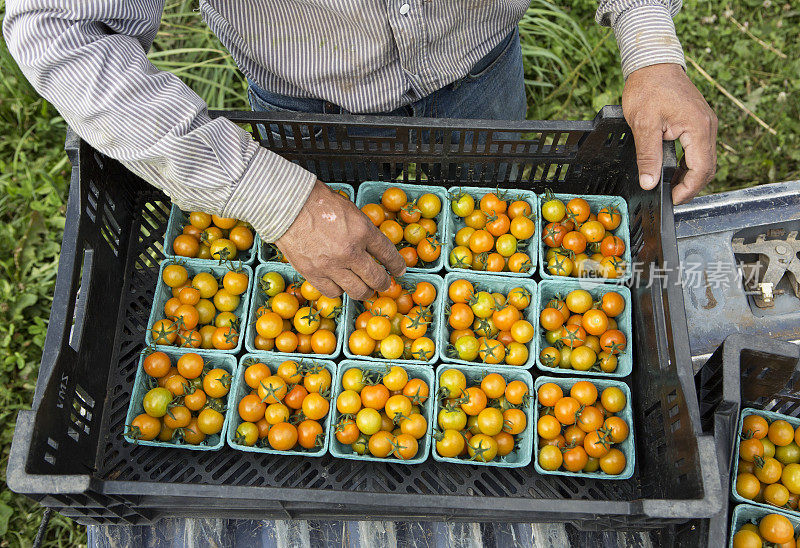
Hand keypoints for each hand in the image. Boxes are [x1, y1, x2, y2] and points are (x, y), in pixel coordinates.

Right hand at [275, 181, 405, 299]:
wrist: (287, 205)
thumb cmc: (317, 201)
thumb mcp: (350, 209)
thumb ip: (362, 229)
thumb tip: (372, 246)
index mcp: (363, 231)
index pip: (387, 254)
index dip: (397, 265)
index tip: (400, 271)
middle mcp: (350, 251)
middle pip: (376, 278)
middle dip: (384, 284)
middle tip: (384, 284)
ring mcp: (331, 265)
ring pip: (357, 291)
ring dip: (364, 292)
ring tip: (364, 290)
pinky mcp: (313, 273)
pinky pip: (332, 292)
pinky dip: (339, 290)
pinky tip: (339, 285)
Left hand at [622, 63, 716, 203]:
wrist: (653, 63)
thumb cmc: (648, 88)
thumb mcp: (643, 125)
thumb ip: (648, 156)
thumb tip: (650, 182)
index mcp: (698, 127)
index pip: (701, 169)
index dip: (687, 189)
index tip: (671, 200)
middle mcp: (708, 126)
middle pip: (706, 168)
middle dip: (690, 186)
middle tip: (670, 197)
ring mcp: (705, 124)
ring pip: (704, 160)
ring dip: (690, 176)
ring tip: (670, 188)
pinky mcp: (698, 122)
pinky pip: (699, 149)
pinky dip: (689, 163)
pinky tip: (674, 171)